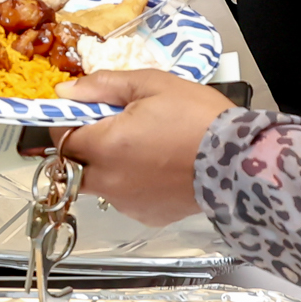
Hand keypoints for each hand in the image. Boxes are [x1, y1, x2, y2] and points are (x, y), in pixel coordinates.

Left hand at [51, 70, 235, 225]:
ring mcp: (127, 203)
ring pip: (98, 185)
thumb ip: (103, 86)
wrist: (239, 160)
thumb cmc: (198, 118)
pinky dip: (131, 185)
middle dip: (82, 149)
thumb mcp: (153, 85)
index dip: (68, 122)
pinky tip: (157, 169)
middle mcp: (109, 180)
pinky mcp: (147, 216)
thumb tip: (66, 92)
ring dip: (106, 168)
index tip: (84, 113)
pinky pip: (125, 199)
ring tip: (142, 149)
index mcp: (106, 145)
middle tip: (110, 131)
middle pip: (71, 168)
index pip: (61, 138)